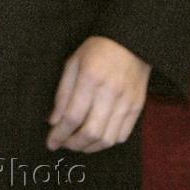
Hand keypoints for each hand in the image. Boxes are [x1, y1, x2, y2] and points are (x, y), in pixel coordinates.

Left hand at [47, 36, 150, 151]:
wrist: (131, 41)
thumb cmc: (96, 50)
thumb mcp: (72, 64)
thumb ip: (62, 94)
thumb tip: (53, 121)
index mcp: (90, 79)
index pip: (72, 116)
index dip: (60, 134)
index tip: (51, 143)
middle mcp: (110, 93)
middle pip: (91, 132)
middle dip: (74, 144)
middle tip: (63, 145)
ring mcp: (127, 102)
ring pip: (108, 139)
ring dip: (90, 147)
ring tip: (77, 144)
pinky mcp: (138, 107)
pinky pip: (123, 135)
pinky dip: (107, 142)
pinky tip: (96, 138)